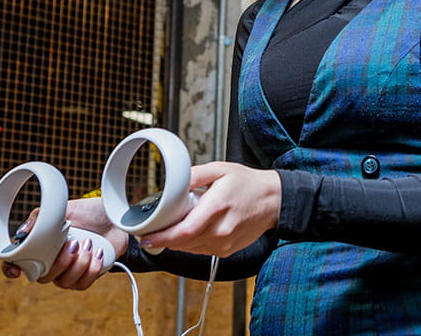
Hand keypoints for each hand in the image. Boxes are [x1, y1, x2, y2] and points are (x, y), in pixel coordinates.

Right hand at [0, 197, 128, 289]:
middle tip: (74, 243)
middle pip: (43, 278)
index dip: (11, 269)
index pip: (18, 262)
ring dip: (79, 263)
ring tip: (89, 244)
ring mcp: (69, 272)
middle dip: (60, 262)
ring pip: (64, 282)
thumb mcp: (66, 209)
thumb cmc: (89, 213)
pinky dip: (92, 268)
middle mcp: (52, 262)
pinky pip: (82, 284)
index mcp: (42, 246)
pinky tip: (99, 252)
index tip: (16, 270)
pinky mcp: (86, 277)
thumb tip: (22, 232)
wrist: (115, 219)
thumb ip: (42, 218)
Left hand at [138, 162, 280, 257]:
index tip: (146, 236)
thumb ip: (194, 174)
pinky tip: (192, 231)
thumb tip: (173, 181)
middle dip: (164, 239)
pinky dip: (191, 244)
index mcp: (217, 207)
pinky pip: (202, 251)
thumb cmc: (248, 184)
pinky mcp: (227, 250)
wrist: (273, 200)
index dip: (162, 236)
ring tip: (172, 228)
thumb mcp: (220, 169)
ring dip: (177, 242)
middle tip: (151, 232)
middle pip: (184, 243)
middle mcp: (221, 229)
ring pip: (191, 249)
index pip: (184, 231)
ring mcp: (225, 242)